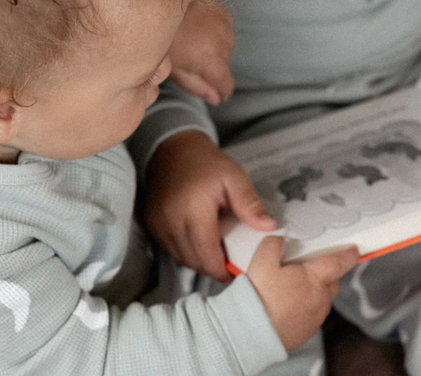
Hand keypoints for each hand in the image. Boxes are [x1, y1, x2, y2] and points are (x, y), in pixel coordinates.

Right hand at [144, 130, 276, 281]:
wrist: (174, 149)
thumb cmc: (208, 164)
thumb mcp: (234, 177)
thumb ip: (250, 204)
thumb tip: (269, 228)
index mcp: (194, 210)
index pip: (207, 254)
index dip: (222, 269)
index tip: (237, 271)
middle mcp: (171, 221)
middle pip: (194, 261)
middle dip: (213, 268)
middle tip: (230, 263)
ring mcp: (158, 224)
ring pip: (181, 258)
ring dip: (199, 261)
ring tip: (216, 251)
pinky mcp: (151, 224)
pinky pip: (170, 249)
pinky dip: (186, 251)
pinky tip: (199, 241)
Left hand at [169, 0, 234, 104]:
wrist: (153, 6)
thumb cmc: (162, 41)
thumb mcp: (175, 70)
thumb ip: (198, 86)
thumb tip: (216, 99)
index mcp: (210, 59)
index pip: (226, 84)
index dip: (221, 90)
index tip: (216, 91)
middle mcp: (221, 40)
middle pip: (226, 63)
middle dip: (214, 66)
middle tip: (193, 60)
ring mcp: (222, 22)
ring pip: (228, 43)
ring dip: (218, 47)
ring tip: (196, 43)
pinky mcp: (218, 7)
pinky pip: (226, 25)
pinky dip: (218, 30)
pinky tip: (202, 29)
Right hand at [247, 237, 358, 350]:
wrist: (252, 332)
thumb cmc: (260, 294)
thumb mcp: (262, 259)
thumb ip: (274, 244)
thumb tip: (281, 241)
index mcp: (314, 278)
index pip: (338, 263)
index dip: (347, 255)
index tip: (354, 251)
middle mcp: (320, 299)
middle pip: (332, 282)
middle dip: (328, 273)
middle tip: (312, 267)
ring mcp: (315, 318)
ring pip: (322, 300)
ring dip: (316, 291)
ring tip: (295, 287)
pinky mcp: (306, 333)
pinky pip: (312, 315)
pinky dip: (306, 308)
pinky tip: (288, 306)